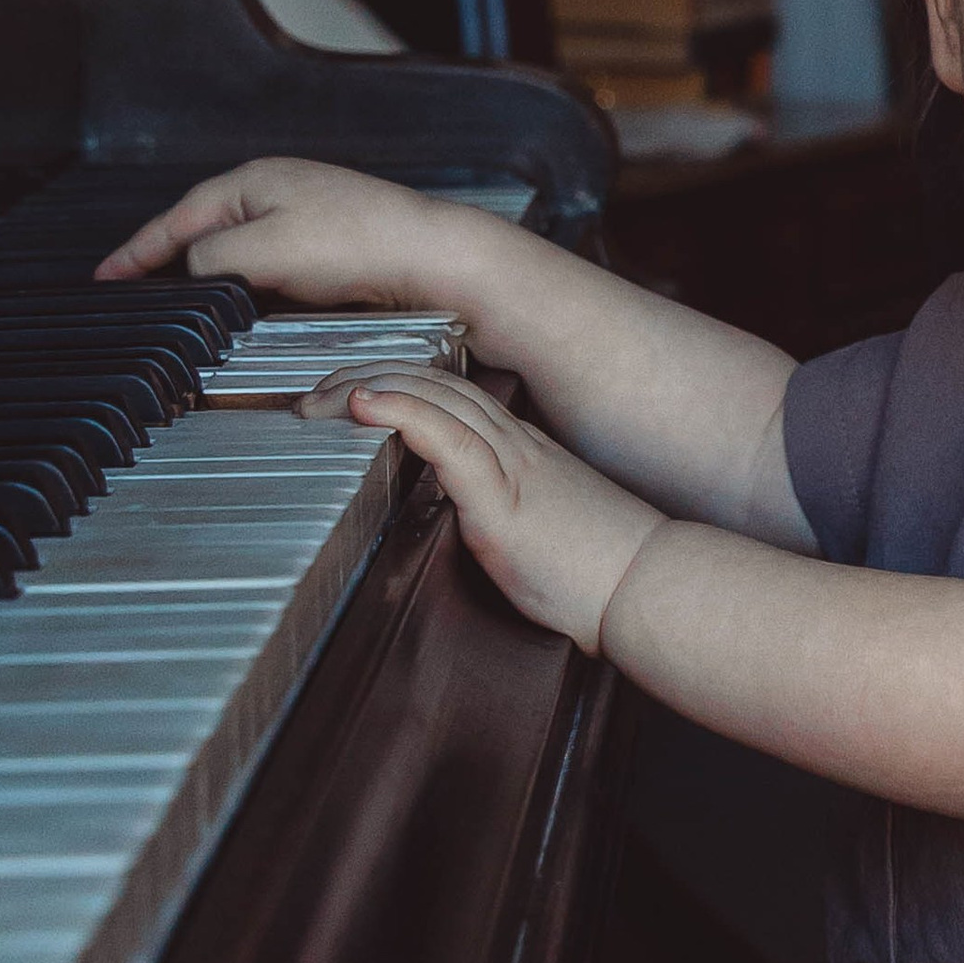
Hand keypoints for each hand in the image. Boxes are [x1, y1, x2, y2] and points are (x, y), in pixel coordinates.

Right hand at [97, 158, 476, 313]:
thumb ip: (211, 259)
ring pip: (236, 256)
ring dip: (211, 282)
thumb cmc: (361, 242)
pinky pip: (268, 270)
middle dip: (166, 265)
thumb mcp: (264, 250)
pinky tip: (247, 310)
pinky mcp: (326, 251)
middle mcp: (274, 194)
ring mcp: (301, 220)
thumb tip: (189, 272)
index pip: (175, 220)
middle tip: (134, 297)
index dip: (135, 252)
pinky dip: (248, 289)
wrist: (432, 260)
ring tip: (182, 311)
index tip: (104, 277)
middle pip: (202, 234)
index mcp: (252, 181)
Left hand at [303, 366, 661, 652]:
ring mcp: (511, 465)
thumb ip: (500, 507)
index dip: (393, 381)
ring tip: (318, 396)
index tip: (345, 394)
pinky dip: (401, 411)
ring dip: (365, 385)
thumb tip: (461, 509)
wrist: (651, 587)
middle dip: (363, 374)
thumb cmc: (601, 571)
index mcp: (522, 449)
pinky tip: (363, 404)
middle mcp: (514, 444)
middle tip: (312, 393)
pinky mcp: (505, 499)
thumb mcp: (542, 526)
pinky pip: (449, 438)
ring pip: (432, 395)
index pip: (448, 391)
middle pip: (430, 380)